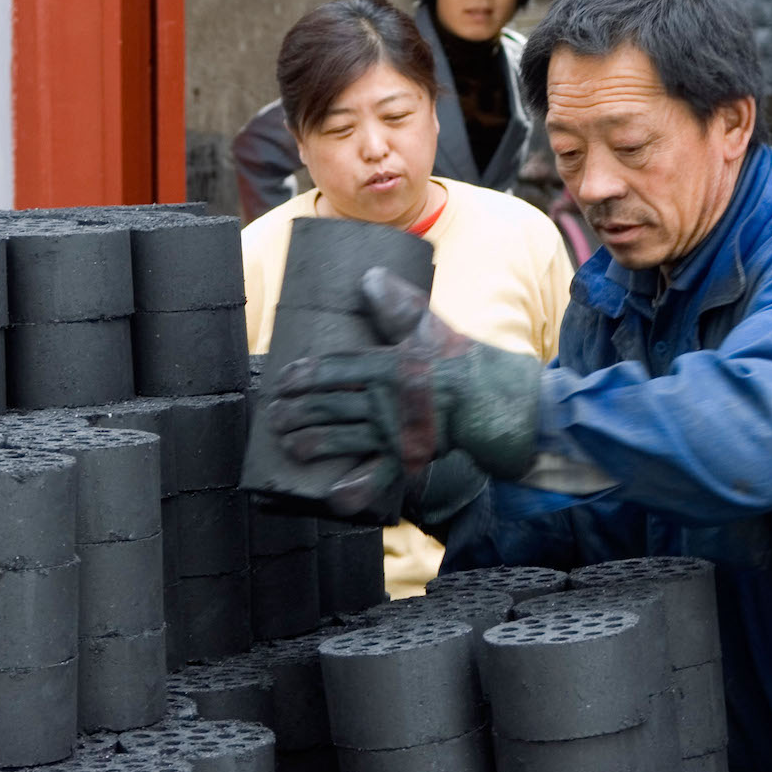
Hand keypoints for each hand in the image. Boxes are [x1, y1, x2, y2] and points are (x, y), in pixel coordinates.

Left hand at [265, 269, 543, 515]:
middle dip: (296, 411)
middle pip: (330, 405)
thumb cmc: (463, 362)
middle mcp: (386, 402)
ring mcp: (394, 433)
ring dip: (311, 443)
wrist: (499, 403)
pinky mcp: (408, 457)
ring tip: (287, 445)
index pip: (336, 369)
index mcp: (389, 367)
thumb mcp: (431, 326)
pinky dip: (356, 488)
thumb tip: (369, 276)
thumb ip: (399, 304)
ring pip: (342, 438)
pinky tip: (334, 496)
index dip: (304, 374)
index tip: (281, 380)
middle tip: (272, 416)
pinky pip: (378, 475)